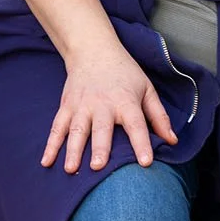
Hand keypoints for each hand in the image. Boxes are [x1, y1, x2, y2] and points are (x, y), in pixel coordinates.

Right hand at [43, 42, 178, 172]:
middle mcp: (102, 104)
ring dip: (72, 150)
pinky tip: (46, 161)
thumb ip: (159, 116)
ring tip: (71, 169)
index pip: (136, 124)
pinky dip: (51, 145)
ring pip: (76, 130)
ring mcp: (81, 106)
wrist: (93, 50)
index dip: (141, 143)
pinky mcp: (66, 107)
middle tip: (98, 167)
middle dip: (100, 148)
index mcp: (126, 101)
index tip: (145, 162)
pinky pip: (57, 127)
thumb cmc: (124, 73)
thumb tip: (173, 141)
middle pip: (101, 128)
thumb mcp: (147, 89)